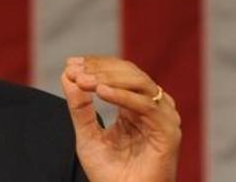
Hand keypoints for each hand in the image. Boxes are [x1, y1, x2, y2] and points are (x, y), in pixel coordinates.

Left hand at [60, 56, 180, 181]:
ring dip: (109, 78)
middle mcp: (151, 108)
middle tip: (75, 71)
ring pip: (140, 83)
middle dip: (99, 69)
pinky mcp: (168, 133)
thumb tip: (67, 73)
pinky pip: (147, 107)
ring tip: (84, 81)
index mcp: (134, 105)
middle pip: (130, 73)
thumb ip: (78, 105)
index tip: (70, 64)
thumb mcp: (86, 133)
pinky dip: (124, 96)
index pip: (118, 73)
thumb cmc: (108, 173)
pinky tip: (102, 92)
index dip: (95, 65)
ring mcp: (162, 118)